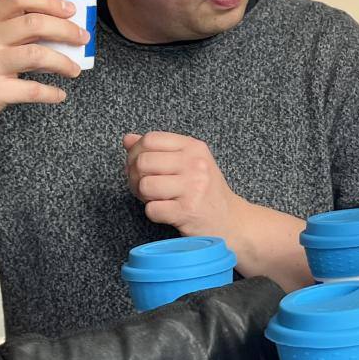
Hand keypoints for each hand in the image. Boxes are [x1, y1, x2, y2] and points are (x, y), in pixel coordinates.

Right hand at [0, 0, 86, 135]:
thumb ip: (10, 30)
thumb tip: (55, 27)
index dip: (50, 1)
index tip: (71, 10)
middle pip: (35, 24)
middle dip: (67, 30)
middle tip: (82, 39)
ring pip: (38, 56)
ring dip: (64, 62)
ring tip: (74, 70)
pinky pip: (33, 90)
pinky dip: (51, 93)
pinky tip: (59, 94)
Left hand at [123, 132, 245, 236]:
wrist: (231, 220)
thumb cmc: (206, 192)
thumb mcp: (187, 163)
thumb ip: (158, 150)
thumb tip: (128, 139)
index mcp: (193, 147)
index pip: (151, 139)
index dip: (135, 153)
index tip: (138, 166)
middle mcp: (195, 164)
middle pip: (143, 162)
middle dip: (135, 177)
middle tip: (144, 187)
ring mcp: (193, 187)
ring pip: (145, 185)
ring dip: (144, 197)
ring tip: (156, 199)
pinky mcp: (188, 210)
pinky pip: (152, 209)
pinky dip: (154, 213)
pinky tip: (166, 212)